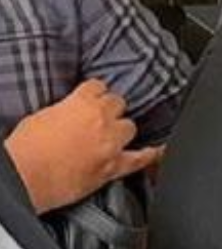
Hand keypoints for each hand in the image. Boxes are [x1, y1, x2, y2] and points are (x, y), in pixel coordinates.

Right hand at [3, 79, 162, 212]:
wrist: (23, 178)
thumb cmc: (25, 150)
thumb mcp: (41, 117)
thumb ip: (63, 110)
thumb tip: (67, 115)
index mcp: (82, 102)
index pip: (98, 86)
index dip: (95, 94)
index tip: (93, 98)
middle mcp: (101, 118)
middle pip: (118, 104)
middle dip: (109, 111)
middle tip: (98, 121)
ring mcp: (110, 142)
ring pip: (129, 128)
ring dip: (121, 132)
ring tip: (110, 137)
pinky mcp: (113, 167)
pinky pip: (139, 159)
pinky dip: (150, 156)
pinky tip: (156, 151)